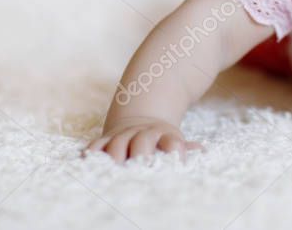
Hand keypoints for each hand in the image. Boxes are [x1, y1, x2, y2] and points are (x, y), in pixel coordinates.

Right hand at [82, 116, 203, 162]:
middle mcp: (143, 133)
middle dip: (141, 155)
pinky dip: (93, 154)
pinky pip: (96, 145)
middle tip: (140, 171)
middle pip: (143, 142)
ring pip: (117, 144)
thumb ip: (183, 148)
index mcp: (165, 135)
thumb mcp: (175, 140)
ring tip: (114, 173)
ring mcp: (124, 135)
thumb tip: (200, 150)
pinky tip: (91, 166)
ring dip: (115, 158)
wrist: (141, 118)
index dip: (173, 150)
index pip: (172, 142)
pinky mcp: (106, 139)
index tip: (175, 161)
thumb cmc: (162, 139)